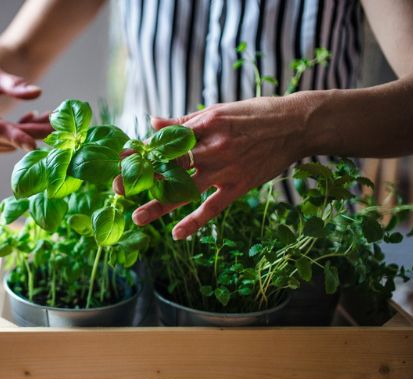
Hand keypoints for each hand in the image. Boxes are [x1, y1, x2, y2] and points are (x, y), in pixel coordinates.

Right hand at [0, 67, 52, 155]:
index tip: (33, 144)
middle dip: (37, 131)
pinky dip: (21, 136)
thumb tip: (37, 93)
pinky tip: (29, 119)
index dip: (15, 136)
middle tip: (61, 124)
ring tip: (45, 115)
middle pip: (9, 137)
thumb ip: (13, 84)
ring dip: (32, 131)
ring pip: (12, 143)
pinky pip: (7, 146)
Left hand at [128, 97, 307, 238]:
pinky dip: (195, 221)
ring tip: (137, 217)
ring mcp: (226, 168)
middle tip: (117, 189)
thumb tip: (153, 123)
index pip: (166, 140)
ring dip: (159, 204)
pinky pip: (213, 207)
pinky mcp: (239, 186)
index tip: (121, 158)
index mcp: (205, 123)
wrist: (296, 125)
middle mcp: (212, 146)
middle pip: (170, 166)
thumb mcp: (219, 110)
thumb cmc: (256, 115)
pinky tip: (176, 234)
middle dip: (142, 177)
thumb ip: (185, 121)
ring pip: (186, 189)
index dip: (142, 150)